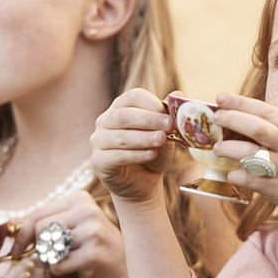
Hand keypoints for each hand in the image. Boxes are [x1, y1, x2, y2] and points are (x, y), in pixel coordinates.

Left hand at [12, 190, 126, 277]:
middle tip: (46, 257)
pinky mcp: (92, 254)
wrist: (123, 269)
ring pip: (47, 247)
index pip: (38, 213)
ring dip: (50, 259)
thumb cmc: (92, 246)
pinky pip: (57, 265)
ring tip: (68, 259)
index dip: (22, 234)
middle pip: (40, 229)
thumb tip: (11, 229)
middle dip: (38, 247)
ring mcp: (92, 232)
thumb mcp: (74, 225)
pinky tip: (77, 268)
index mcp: (80, 198)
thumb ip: (48, 222)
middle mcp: (87, 211)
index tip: (16, 250)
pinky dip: (60, 271)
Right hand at [90, 88, 175, 202]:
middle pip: (124, 115)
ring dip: (144, 138)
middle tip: (169, 126)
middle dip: (149, 120)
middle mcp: (105, 121)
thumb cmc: (154, 152)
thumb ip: (169, 115)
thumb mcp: (165, 133)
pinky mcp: (98, 161)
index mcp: (121, 107)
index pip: (132, 97)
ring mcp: (98, 141)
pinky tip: (152, 154)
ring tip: (162, 140)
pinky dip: (136, 155)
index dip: (152, 103)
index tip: (169, 114)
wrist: (144, 183)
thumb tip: (179, 94)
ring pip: (120, 136)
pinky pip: (117, 156)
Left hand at [212, 93, 277, 235]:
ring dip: (227, 148)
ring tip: (217, 148)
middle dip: (230, 119)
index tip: (221, 97)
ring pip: (247, 151)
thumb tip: (252, 126)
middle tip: (215, 118)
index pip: (265, 109)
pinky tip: (231, 173)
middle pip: (254, 126)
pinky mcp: (277, 189)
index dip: (240, 102)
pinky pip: (248, 178)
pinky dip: (235, 174)